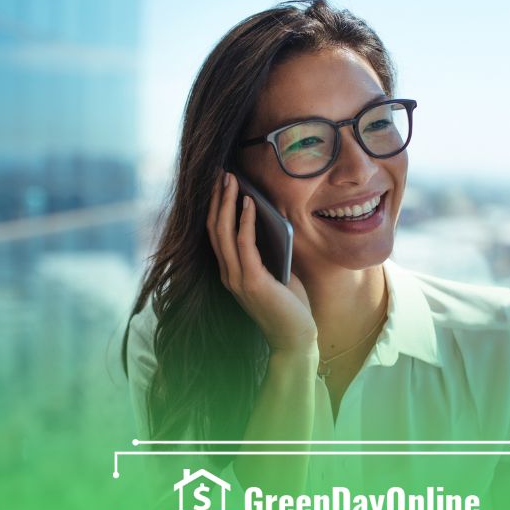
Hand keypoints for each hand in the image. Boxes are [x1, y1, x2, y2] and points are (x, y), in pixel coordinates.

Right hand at [207, 171, 317, 359]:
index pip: (215, 234)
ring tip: (231, 180)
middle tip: (221, 172)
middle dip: (217, 198)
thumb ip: (267, 249)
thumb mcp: (276, 270)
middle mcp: (227, 274)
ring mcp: (237, 279)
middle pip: (214, 228)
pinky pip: (244, 244)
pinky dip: (245, 221)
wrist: (295, 337)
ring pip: (224, 233)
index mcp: (230, 272)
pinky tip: (249, 202)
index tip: (220, 183)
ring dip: (227, 203)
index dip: (216, 207)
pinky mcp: (252, 282)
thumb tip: (268, 217)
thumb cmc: (289, 304)